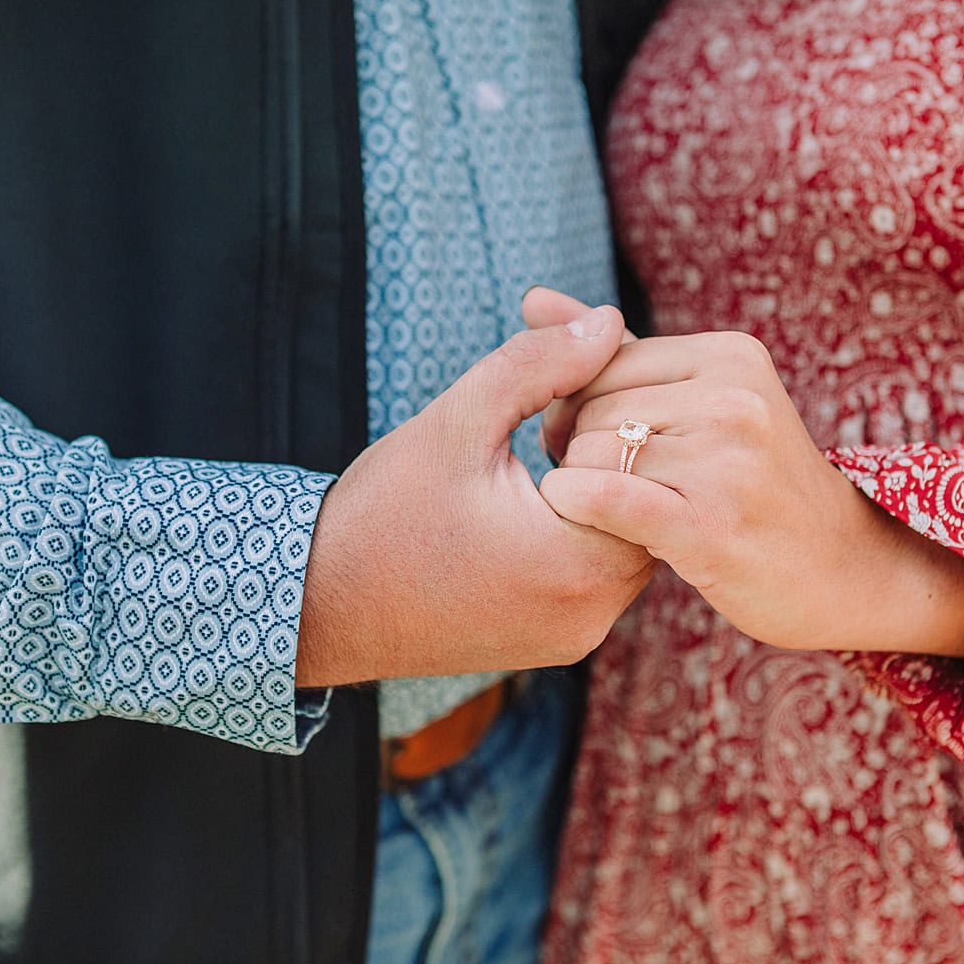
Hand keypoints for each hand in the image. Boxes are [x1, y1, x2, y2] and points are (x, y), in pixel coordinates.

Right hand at [295, 304, 654, 686]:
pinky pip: (592, 570)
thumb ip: (540, 365)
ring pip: (621, 535)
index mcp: (579, 561)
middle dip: (607, 448)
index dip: (612, 412)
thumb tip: (607, 321)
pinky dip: (574, 527)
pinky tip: (528, 496)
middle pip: (643, 503)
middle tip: (550, 415)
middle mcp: (593, 613)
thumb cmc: (382, 512)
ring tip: (538, 451)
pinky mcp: (555, 642)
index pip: (645, 463)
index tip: (557, 396)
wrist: (318, 606)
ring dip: (592, 487)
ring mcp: (576, 634)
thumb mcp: (459, 421)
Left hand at [523, 289, 963, 657]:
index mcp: (732, 357)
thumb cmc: (756, 485)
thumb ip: (615, 352)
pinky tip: (584, 518)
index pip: (602, 360)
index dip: (576, 404)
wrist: (842, 570)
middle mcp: (735, 399)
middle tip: (599, 481)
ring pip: (591, 454)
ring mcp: (728, 462)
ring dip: (581, 487)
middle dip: (576, 446)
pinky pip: (606, 498)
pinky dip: (577, 505)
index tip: (589, 441)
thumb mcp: (699, 401)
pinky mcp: (711, 525)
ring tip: (616, 510)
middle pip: (592, 408)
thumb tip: (532, 300)